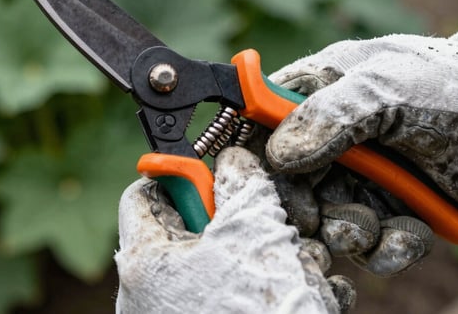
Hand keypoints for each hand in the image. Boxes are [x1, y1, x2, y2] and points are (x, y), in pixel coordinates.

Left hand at [114, 147, 353, 313]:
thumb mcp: (253, 232)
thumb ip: (241, 183)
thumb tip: (232, 159)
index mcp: (147, 259)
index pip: (146, 193)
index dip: (182, 173)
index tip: (217, 171)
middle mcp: (155, 293)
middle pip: (196, 229)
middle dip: (247, 223)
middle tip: (279, 227)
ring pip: (229, 266)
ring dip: (275, 259)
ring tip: (305, 271)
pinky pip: (241, 298)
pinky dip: (276, 292)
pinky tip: (310, 297)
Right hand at [264, 27, 457, 269]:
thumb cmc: (450, 85)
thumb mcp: (386, 87)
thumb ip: (329, 115)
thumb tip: (278, 154)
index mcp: (312, 95)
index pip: (258, 126)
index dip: (251, 157)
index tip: (253, 185)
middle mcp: (326, 140)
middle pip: (285, 185)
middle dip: (302, 209)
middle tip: (321, 222)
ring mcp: (355, 175)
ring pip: (325, 221)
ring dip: (346, 233)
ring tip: (373, 228)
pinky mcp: (386, 208)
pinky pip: (369, 243)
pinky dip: (384, 248)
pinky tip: (407, 234)